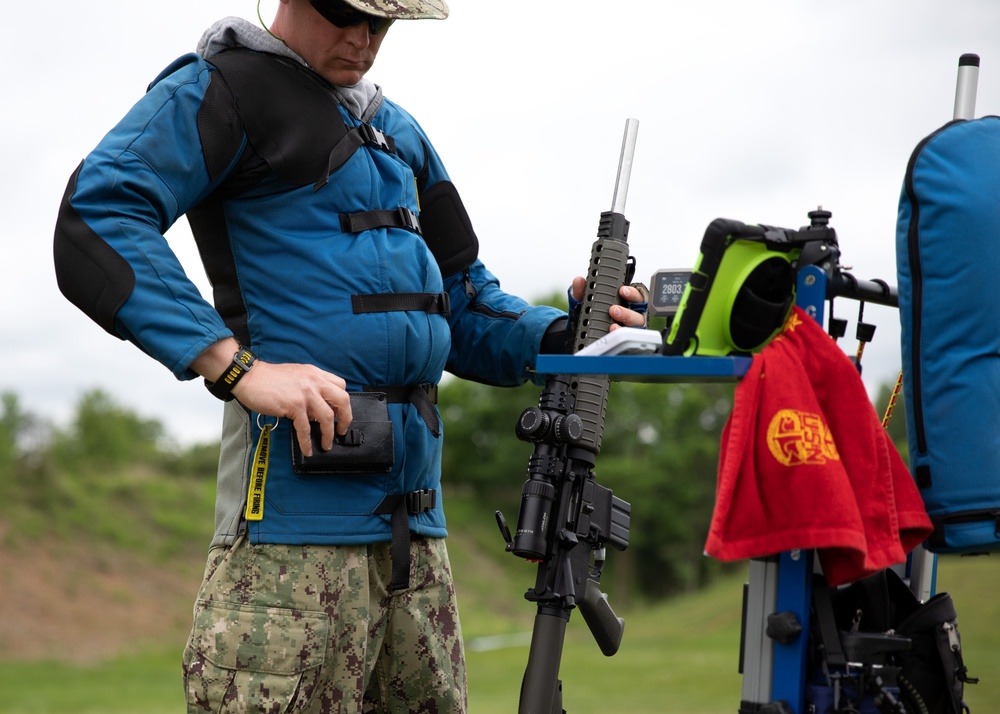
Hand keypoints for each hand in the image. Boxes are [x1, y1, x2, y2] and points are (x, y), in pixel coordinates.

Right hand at [232, 362, 352, 456]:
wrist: (248, 377)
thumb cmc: (268, 378)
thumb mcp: (296, 375)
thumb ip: (309, 387)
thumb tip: (316, 408)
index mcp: (315, 373)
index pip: (340, 386)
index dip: (343, 402)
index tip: (341, 413)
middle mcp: (314, 381)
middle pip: (342, 400)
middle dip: (346, 418)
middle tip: (341, 431)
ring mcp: (306, 393)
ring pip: (327, 417)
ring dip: (328, 434)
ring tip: (326, 444)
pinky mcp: (294, 405)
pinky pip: (306, 428)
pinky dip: (307, 442)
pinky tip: (307, 449)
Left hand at [570, 276, 647, 329]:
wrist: (583, 326)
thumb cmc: (593, 308)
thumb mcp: (586, 298)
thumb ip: (583, 290)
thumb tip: (578, 281)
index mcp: (627, 300)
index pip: (636, 295)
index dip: (632, 293)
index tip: (622, 291)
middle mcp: (632, 313)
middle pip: (638, 313)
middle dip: (627, 312)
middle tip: (613, 310)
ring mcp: (630, 326)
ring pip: (636, 326)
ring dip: (624, 326)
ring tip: (612, 326)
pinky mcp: (623, 335)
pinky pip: (626, 336)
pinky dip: (619, 334)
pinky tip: (611, 333)